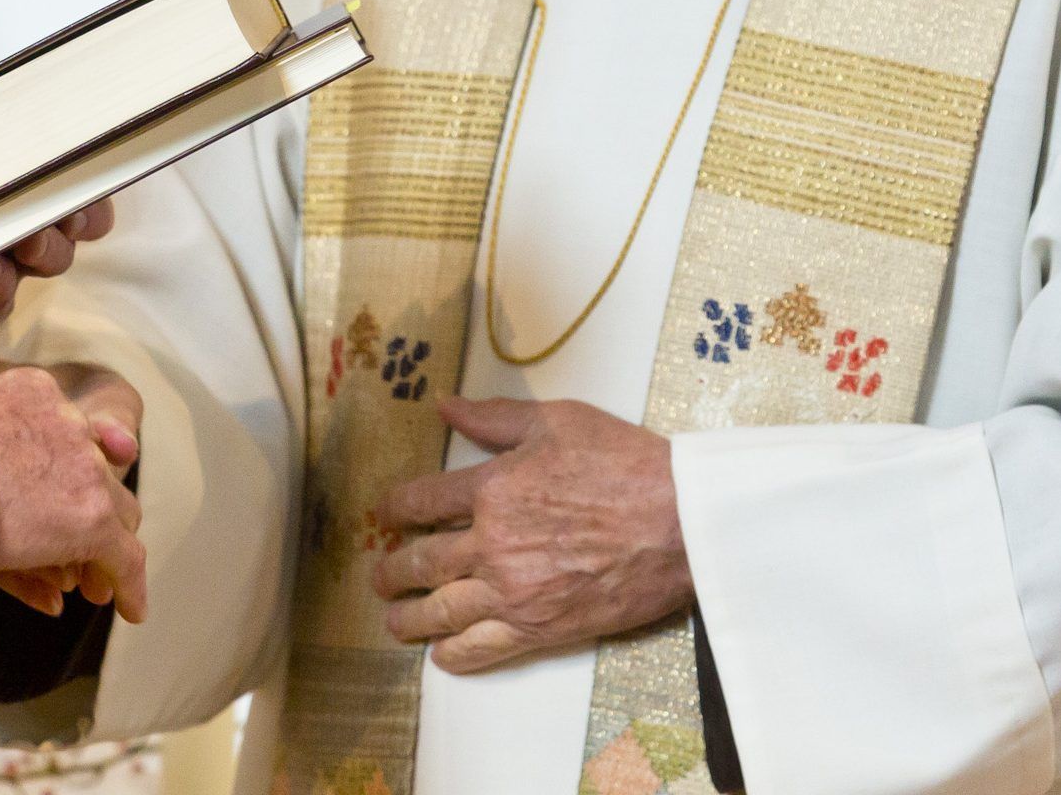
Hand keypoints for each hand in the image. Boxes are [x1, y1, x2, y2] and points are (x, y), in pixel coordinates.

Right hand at [0, 362, 146, 623]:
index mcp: (27, 393)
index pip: (66, 430)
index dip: (80, 459)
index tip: (87, 477)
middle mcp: (65, 420)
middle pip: (94, 474)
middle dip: (91, 514)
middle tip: (81, 555)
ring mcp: (83, 466)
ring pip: (115, 512)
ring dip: (106, 551)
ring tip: (97, 589)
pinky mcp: (92, 515)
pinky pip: (123, 555)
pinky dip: (128, 583)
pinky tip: (130, 608)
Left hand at [371, 396, 690, 672]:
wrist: (680, 522)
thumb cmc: (625, 463)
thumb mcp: (557, 421)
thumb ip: (494, 418)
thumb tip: (445, 406)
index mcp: (493, 489)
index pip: (422, 502)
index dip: (395, 509)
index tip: (384, 515)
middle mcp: (492, 545)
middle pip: (422, 563)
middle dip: (392, 571)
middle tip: (380, 576)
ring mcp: (514, 592)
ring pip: (441, 611)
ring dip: (410, 618)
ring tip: (395, 620)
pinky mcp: (541, 628)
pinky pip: (482, 649)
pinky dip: (455, 655)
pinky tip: (442, 653)